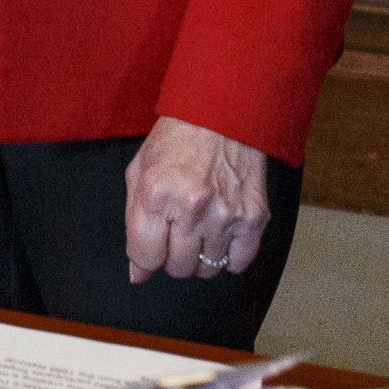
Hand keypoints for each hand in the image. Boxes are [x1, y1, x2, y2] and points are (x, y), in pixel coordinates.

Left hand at [123, 116, 272, 282]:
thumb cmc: (177, 140)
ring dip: (201, 254)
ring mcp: (225, 214)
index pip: (145, 257)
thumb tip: (137, 273)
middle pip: (177, 268)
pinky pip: (238, 263)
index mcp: (156, 194)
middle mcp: (191, 207)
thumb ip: (134, 225)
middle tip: (177, 230)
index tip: (152, 245)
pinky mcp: (253, 217)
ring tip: (201, 226)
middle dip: (173, 255)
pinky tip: (222, 234)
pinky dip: (228, 256)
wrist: (222, 114)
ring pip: (207, 269)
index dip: (146, 256)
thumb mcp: (139, 172)